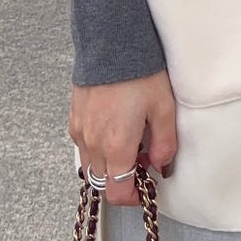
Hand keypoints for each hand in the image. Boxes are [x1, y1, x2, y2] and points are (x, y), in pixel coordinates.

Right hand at [68, 68, 177, 205]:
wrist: (112, 43)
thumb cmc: (138, 72)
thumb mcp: (163, 107)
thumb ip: (165, 142)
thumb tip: (163, 164)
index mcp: (116, 146)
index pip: (117, 192)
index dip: (133, 197)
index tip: (145, 188)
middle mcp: (93, 143)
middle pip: (103, 181)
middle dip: (123, 178)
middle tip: (143, 158)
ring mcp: (80, 130)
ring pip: (91, 165)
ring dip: (109, 163)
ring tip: (129, 140)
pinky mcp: (74, 117)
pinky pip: (83, 145)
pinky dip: (98, 146)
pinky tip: (114, 126)